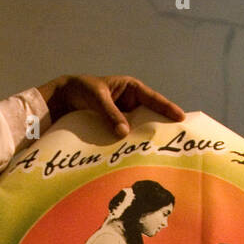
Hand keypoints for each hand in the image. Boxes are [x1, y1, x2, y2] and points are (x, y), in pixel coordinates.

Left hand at [37, 74, 184, 137]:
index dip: (167, 108)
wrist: (63, 98)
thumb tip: (124, 133)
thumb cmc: (81, 90)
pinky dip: (130, 143)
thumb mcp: (97, 99)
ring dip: (145, 137)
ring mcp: (123, 116)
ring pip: (139, 127)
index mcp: (131, 88)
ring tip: (158, 150)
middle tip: (175, 138)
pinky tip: (135, 155)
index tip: (181, 117)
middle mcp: (130, 102)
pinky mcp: (114, 128)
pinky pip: (126, 136)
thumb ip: (110, 114)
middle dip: (161, 126)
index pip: (153, 99)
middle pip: (150, 115)